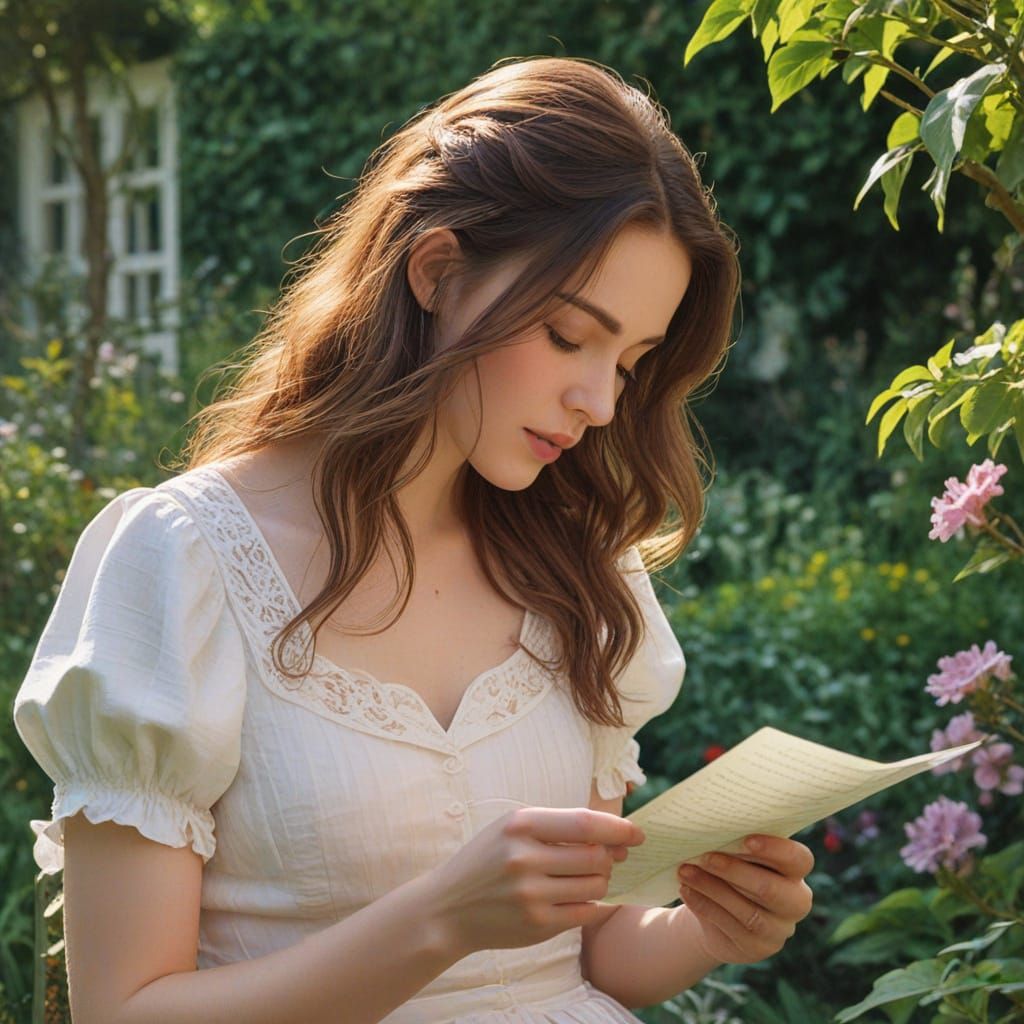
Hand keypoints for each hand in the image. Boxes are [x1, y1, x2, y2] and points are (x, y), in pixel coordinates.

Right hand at [427, 807, 644, 956]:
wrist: (448, 907)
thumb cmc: (488, 859)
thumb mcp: (512, 827)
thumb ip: (557, 826)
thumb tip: (614, 835)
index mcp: (521, 825)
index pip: (585, 823)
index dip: (618, 828)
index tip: (637, 833)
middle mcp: (525, 858)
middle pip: (596, 857)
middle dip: (610, 857)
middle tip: (608, 857)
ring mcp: (531, 894)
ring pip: (595, 885)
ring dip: (601, 881)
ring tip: (585, 877)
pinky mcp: (537, 925)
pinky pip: (585, 911)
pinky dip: (591, 903)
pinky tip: (580, 897)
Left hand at [675, 834, 813, 963]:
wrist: (719, 915)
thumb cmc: (732, 871)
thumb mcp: (739, 857)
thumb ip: (736, 846)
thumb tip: (711, 830)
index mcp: (795, 872)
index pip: (799, 859)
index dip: (775, 849)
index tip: (745, 839)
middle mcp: (795, 902)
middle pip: (770, 889)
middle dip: (734, 871)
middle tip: (704, 856)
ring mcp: (778, 929)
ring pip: (748, 912)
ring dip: (712, 889)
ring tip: (685, 872)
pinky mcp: (756, 947)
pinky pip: (730, 926)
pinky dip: (704, 905)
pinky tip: (686, 890)